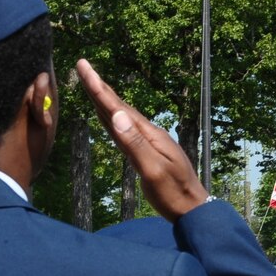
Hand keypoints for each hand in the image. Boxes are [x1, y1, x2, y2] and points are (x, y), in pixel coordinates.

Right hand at [75, 59, 207, 220]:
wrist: (193, 209)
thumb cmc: (174, 194)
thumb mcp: (153, 170)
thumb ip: (135, 144)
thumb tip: (116, 115)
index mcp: (149, 135)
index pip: (118, 108)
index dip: (98, 88)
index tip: (83, 66)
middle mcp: (150, 133)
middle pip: (119, 106)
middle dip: (99, 86)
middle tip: (82, 66)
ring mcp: (151, 142)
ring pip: (122, 116)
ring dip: (106, 99)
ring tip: (92, 84)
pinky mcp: (149, 152)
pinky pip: (126, 129)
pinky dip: (114, 118)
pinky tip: (111, 117)